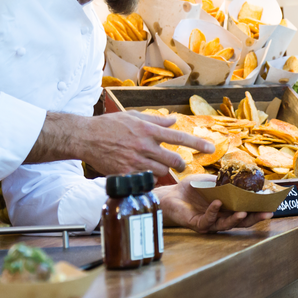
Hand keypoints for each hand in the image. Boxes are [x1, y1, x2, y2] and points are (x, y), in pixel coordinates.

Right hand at [26, 111, 213, 176]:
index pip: (179, 137)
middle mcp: (144, 146)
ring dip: (163, 171)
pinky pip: (145, 180)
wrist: (85, 137)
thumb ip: (155, 120)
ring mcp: (135, 161)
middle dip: (180, 164)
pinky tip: (141, 173)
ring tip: (153, 165)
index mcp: (148, 130)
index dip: (198, 144)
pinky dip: (147, 178)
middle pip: (174, 160)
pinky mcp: (126, 173)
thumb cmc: (109, 125)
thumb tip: (173, 120)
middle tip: (178, 164)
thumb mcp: (133, 117)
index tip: (212, 148)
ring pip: (161, 172)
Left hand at [157, 175, 272, 232]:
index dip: (258, 209)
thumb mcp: (211, 182)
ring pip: (227, 224)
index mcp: (227, 208)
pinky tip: (217, 203)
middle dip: (255, 218)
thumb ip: (225, 182)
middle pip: (242, 222)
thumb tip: (243, 178)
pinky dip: (213, 211)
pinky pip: (208, 220)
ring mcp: (210, 223)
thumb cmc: (192, 188)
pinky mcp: (198, 224)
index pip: (246, 211)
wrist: (171, 194)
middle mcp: (221, 218)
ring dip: (236, 219)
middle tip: (267, 213)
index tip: (271, 205)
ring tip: (244, 212)